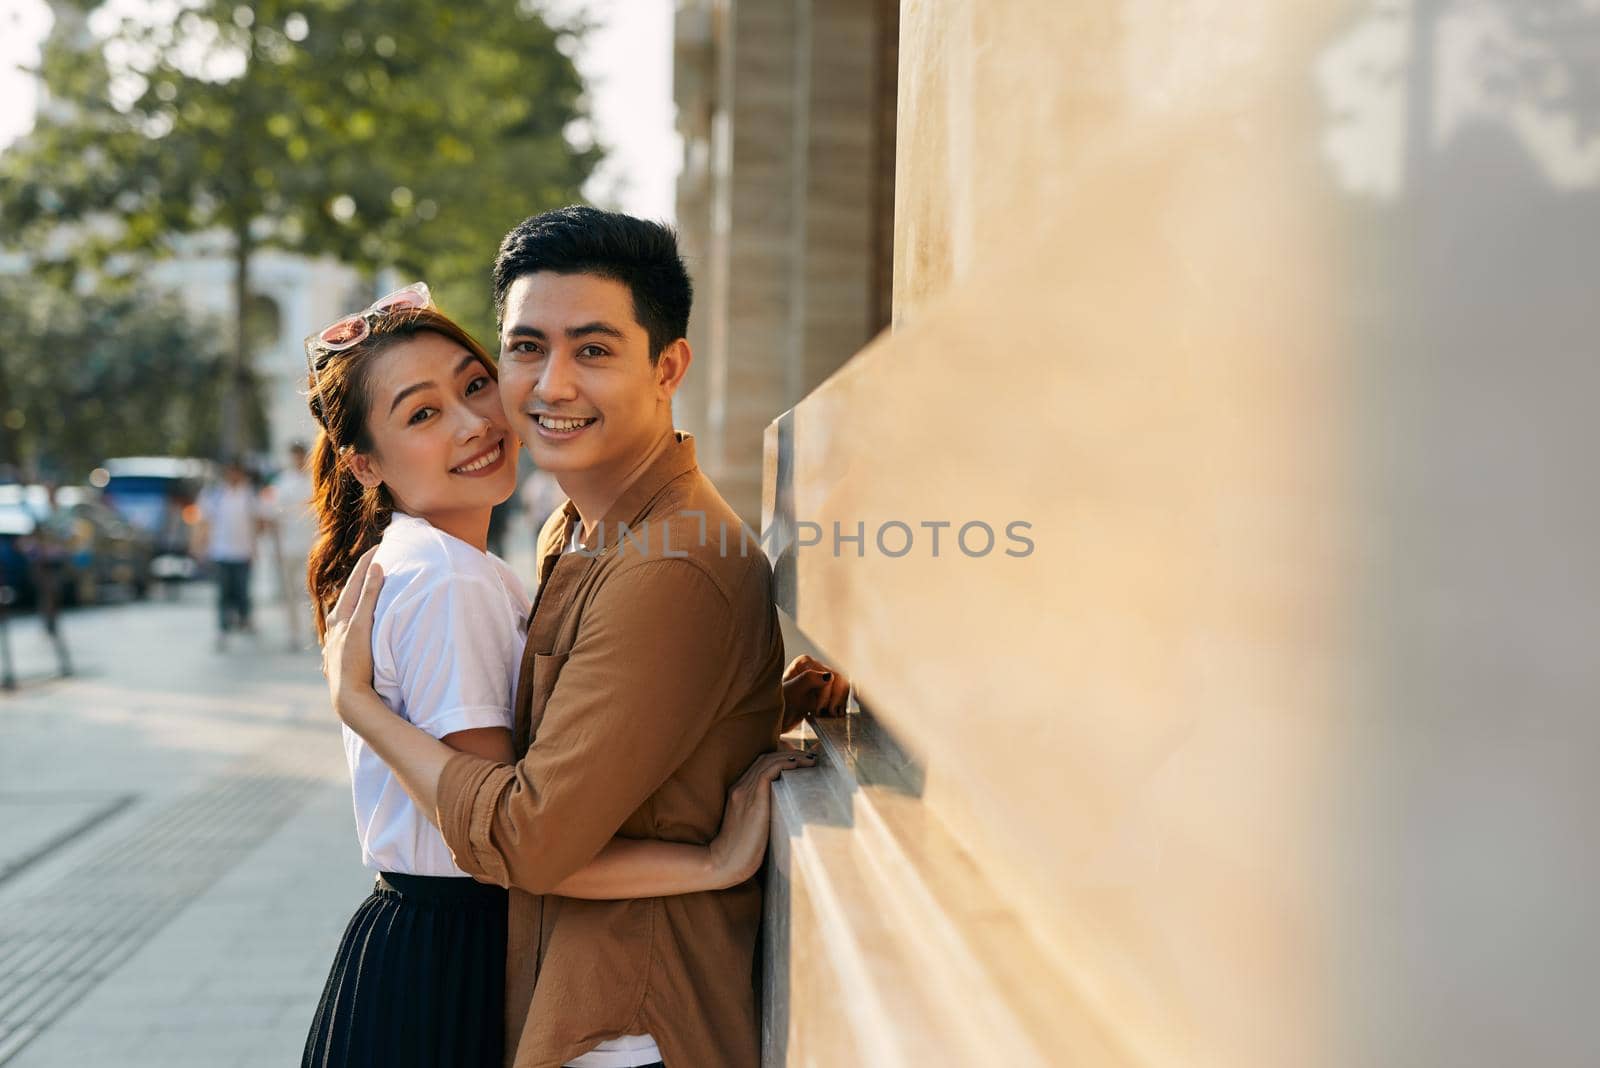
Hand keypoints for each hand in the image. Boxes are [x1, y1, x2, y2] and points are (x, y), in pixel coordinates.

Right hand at [322, 546, 383, 725]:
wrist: (349, 697)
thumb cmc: (355, 681)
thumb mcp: (352, 658)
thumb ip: (357, 643)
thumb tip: (360, 636)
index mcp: (335, 629)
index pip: (348, 596)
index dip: (359, 577)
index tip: (371, 559)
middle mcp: (337, 624)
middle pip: (349, 588)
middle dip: (361, 566)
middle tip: (375, 547)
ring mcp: (344, 626)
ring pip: (354, 590)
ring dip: (365, 569)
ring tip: (377, 552)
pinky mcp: (355, 630)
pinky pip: (364, 600)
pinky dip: (370, 583)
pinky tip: (379, 567)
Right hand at [708, 748, 818, 886]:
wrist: (725, 863)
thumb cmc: (742, 852)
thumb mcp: (753, 826)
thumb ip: (765, 813)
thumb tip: (789, 809)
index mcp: (738, 792)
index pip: (760, 764)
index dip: (781, 758)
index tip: (800, 760)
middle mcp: (740, 787)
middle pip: (765, 758)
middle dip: (790, 753)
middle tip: (810, 757)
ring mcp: (744, 792)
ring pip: (768, 762)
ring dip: (792, 757)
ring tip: (811, 760)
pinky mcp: (752, 800)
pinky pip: (768, 772)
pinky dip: (784, 764)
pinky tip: (798, 765)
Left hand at [780, 654, 849, 731]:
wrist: (773, 722)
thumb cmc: (777, 705)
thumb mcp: (791, 692)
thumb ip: (808, 680)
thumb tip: (829, 676)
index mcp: (805, 662)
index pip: (828, 676)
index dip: (826, 694)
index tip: (818, 710)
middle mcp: (814, 668)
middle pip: (838, 681)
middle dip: (835, 699)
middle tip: (827, 714)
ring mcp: (820, 681)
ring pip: (842, 689)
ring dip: (838, 704)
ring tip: (828, 715)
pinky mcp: (824, 693)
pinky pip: (839, 697)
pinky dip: (837, 707)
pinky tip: (829, 715)